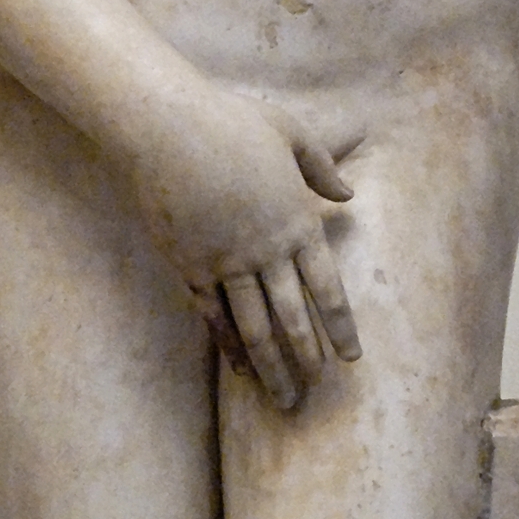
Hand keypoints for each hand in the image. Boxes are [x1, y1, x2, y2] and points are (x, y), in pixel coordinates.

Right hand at [126, 82, 361, 411]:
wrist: (167, 127)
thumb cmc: (231, 121)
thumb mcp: (291, 133)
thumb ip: (322, 167)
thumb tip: (348, 193)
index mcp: (297, 222)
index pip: (327, 288)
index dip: (340, 326)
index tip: (350, 357)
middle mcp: (265, 251)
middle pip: (292, 317)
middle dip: (306, 358)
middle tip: (316, 391)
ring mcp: (225, 262)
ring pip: (253, 326)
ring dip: (270, 365)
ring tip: (283, 397)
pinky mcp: (189, 264)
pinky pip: (213, 315)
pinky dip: (227, 344)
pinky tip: (238, 367)